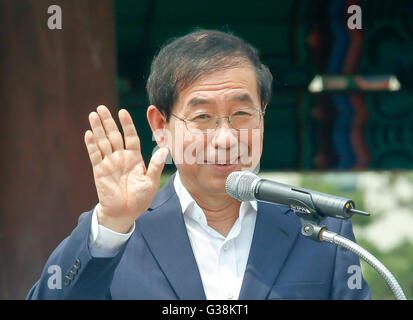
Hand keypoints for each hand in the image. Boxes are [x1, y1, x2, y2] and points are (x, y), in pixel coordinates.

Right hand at [84, 105, 168, 232]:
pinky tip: (88, 134)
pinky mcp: (99, 171)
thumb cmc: (140, 198)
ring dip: (98, 129)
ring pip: (103, 142)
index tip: (123, 111)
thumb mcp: (151, 182)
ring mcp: (109, 163)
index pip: (130, 136)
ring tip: (93, 115)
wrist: (125, 213)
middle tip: (101, 107)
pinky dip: (91, 145)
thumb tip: (165, 150)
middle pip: (113, 135)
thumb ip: (156, 166)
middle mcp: (121, 157)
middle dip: (108, 121)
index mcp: (134, 158)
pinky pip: (95, 155)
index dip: (127, 124)